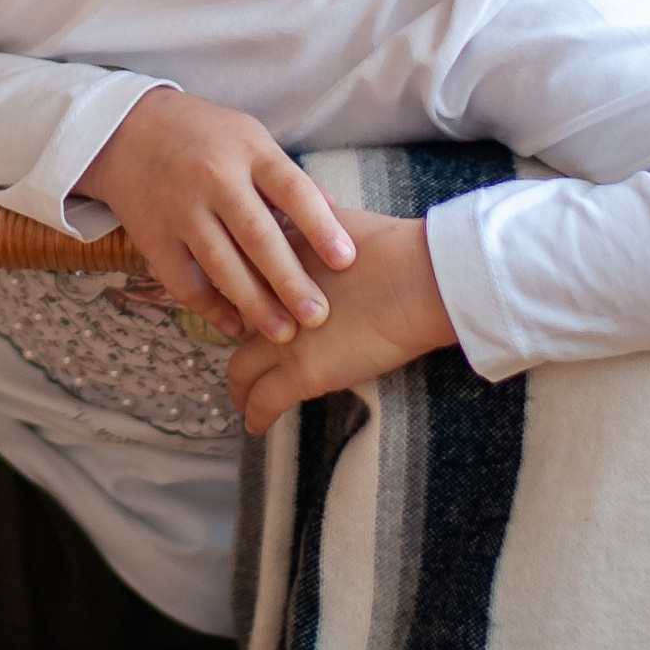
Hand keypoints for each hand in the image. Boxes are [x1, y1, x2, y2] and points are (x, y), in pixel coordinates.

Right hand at [75, 90, 356, 345]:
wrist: (124, 130)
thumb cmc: (203, 135)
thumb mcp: (250, 137)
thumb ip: (288, 178)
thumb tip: (334, 213)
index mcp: (248, 151)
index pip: (291, 190)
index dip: (320, 226)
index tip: (346, 261)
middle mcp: (214, 179)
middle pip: (257, 235)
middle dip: (289, 280)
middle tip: (318, 316)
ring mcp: (180, 209)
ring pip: (220, 264)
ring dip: (254, 303)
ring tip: (283, 333)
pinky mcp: (152, 235)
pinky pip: (182, 279)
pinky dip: (209, 306)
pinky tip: (234, 327)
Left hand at [227, 209, 456, 436]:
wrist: (416, 279)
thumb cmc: (392, 248)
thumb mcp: (336, 224)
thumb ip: (311, 229)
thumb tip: (308, 225)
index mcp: (276, 261)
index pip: (242, 282)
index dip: (242, 297)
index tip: (245, 307)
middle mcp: (268, 301)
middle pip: (236, 325)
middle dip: (233, 340)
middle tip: (238, 351)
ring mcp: (282, 338)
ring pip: (242, 368)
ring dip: (240, 384)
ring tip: (240, 394)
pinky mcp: (302, 373)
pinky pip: (265, 401)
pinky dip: (256, 414)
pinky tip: (255, 425)